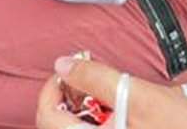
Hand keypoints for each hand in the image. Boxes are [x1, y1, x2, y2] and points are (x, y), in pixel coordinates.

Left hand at [34, 56, 186, 128]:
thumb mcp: (140, 95)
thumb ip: (97, 78)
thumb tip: (62, 64)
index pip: (47, 116)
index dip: (51, 89)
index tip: (68, 71)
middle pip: (59, 123)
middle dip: (72, 97)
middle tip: (92, 79)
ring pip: (79, 127)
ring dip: (88, 109)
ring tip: (113, 96)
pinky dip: (101, 119)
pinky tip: (125, 110)